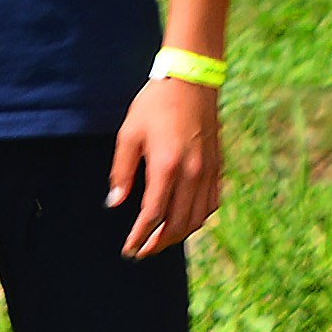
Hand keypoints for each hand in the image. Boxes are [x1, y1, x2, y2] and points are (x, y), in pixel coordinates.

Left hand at [108, 79, 222, 257]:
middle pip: (178, 224)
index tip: (128, 250)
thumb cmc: (155, 104)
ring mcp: (208, 171)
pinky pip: (212, 203)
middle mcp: (192, 173)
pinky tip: (184, 221)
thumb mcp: (129, 135)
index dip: (140, 237)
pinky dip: (198, 218)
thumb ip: (121, 172)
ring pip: (197, 218)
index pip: (153, 216)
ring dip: (178, 235)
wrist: (192, 80)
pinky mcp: (218, 166)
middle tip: (141, 251)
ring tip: (159, 241)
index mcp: (167, 166)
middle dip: (158, 243)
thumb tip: (114, 203)